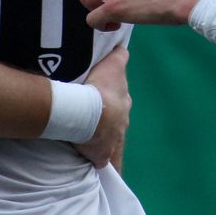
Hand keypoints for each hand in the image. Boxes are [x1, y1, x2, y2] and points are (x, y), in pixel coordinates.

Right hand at [76, 46, 130, 169]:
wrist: (92, 112)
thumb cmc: (100, 87)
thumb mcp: (112, 65)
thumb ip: (119, 57)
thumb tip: (123, 48)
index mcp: (123, 104)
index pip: (120, 102)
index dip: (111, 101)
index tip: (103, 101)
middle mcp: (122, 123)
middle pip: (117, 123)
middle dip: (108, 122)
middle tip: (94, 120)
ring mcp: (114, 141)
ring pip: (111, 142)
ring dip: (104, 141)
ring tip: (92, 141)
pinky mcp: (103, 155)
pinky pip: (103, 161)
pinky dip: (102, 162)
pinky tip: (98, 166)